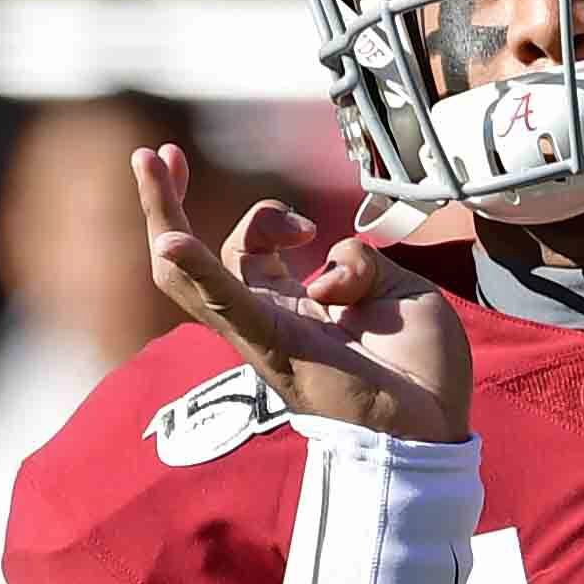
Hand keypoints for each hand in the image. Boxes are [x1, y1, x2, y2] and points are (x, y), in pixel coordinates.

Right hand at [134, 145, 472, 443]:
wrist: (434, 428)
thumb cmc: (418, 370)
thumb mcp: (397, 289)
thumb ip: (357, 260)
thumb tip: (326, 260)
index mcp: (296, 306)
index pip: (249, 249)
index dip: (244, 209)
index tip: (271, 188)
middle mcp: (267, 319)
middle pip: (201, 257)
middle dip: (167, 203)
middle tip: (150, 155)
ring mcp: (263, 333)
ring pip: (193, 275)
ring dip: (165, 215)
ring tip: (149, 164)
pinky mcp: (273, 346)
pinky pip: (228, 305)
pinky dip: (198, 270)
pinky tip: (171, 242)